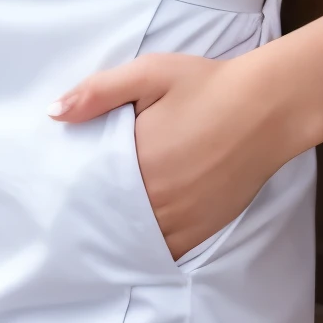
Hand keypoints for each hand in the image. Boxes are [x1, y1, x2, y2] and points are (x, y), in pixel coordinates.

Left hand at [51, 49, 295, 261]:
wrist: (268, 105)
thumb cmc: (208, 84)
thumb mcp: (150, 72)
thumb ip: (99, 92)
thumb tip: (54, 113)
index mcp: (138, 159)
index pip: (89, 187)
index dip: (74, 190)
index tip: (58, 190)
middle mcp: (157, 197)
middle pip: (109, 217)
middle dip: (92, 214)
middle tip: (73, 213)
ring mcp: (182, 218)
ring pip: (135, 239)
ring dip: (118, 233)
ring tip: (100, 227)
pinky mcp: (203, 228)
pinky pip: (165, 250)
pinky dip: (148, 246)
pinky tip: (137, 236)